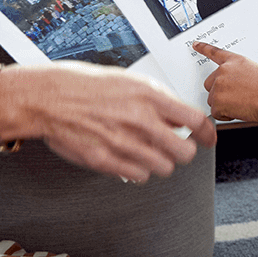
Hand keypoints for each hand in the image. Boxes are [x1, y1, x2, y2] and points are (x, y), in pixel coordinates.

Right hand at [0, 62, 216, 182]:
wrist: (49, 97)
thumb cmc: (86, 85)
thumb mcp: (131, 81)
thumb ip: (158, 99)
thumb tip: (180, 115)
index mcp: (150, 97)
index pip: (195, 120)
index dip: (207, 133)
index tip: (208, 139)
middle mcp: (140, 121)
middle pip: (184, 152)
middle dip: (184, 151)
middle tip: (176, 147)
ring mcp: (123, 143)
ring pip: (164, 168)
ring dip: (161, 162)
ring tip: (150, 152)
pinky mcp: (106, 161)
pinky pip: (139, 175)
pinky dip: (139, 170)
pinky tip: (131, 158)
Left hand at [195, 42, 257, 123]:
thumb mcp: (255, 71)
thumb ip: (239, 73)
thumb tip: (234, 82)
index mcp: (234, 61)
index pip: (215, 52)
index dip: (203, 48)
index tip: (195, 44)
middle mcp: (223, 71)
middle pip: (210, 83)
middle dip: (219, 92)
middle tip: (235, 97)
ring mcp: (219, 86)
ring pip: (213, 100)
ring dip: (224, 105)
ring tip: (242, 104)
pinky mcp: (217, 102)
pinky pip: (216, 112)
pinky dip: (226, 115)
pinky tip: (240, 110)